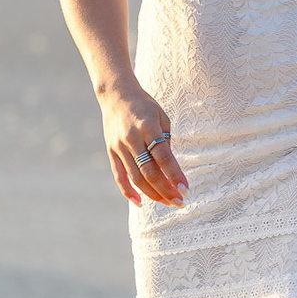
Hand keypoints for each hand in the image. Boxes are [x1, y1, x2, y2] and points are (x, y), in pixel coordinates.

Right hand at [100, 87, 186, 207]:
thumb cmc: (145, 106)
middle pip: (149, 171)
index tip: (186, 189)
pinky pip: (119, 176)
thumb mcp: (161, 117)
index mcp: (148, 127)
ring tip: (167, 203)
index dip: (175, 175)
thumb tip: (171, 168)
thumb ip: (166, 141)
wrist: (116, 94)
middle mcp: (132, 138)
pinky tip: (140, 202)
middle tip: (180, 202)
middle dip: (166, 190)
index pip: (163, 156)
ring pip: (136, 177)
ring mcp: (119, 146)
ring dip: (152, 194)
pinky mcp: (110, 151)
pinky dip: (128, 191)